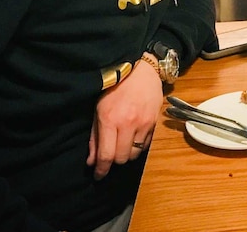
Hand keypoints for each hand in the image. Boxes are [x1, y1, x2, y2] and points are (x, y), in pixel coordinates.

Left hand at [87, 58, 162, 179]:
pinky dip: (138, 146)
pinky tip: (133, 137)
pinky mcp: (154, 122)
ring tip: (122, 145)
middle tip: (109, 156)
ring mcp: (144, 124)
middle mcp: (128, 124)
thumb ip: (95, 136)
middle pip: (122, 158)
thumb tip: (92, 161)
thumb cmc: (114, 87)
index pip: (106, 155)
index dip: (102, 170)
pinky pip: (146, 145)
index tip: (98, 175)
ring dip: (127, 154)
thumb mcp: (98, 109)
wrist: (140, 69)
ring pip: (135, 154)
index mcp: (110, 120)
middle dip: (114, 161)